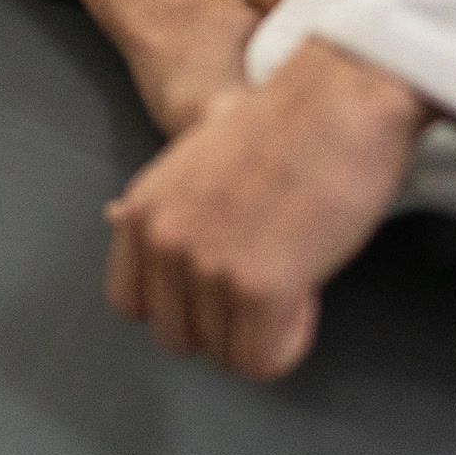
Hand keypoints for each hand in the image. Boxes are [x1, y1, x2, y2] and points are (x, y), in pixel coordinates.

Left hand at [102, 39, 428, 381]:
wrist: (344, 94)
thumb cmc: (285, 121)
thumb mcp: (195, 152)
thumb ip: (160, 199)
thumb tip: (111, 218)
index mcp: (143, 209)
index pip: (132, 305)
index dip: (184, 303)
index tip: (222, 278)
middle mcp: (163, 239)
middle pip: (181, 339)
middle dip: (228, 322)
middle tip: (268, 273)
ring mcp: (207, 265)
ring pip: (227, 355)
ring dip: (267, 329)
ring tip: (292, 267)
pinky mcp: (259, 286)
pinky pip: (264, 361)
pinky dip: (292, 341)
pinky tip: (307, 290)